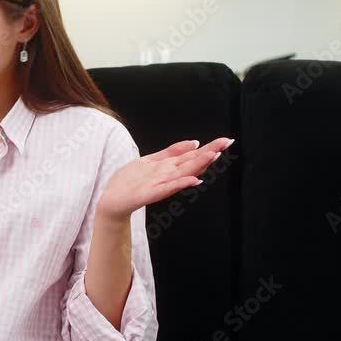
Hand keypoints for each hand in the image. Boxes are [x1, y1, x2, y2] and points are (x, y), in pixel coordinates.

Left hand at [96, 137, 233, 222]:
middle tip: (226, 144)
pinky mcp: (150, 193)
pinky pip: (167, 188)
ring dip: (198, 165)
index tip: (226, 140)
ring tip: (213, 156)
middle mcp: (168, 175)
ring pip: (183, 173)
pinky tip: (194, 180)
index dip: (209, 147)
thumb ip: (173, 152)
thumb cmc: (131, 181)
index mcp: (169, 166)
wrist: (113, 199)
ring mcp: (161, 184)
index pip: (193, 155)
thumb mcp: (152, 160)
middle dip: (209, 153)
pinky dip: (180, 184)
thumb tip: (195, 142)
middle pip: (192, 162)